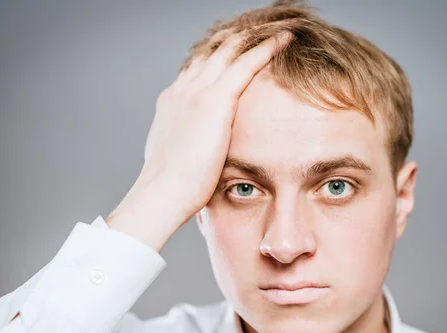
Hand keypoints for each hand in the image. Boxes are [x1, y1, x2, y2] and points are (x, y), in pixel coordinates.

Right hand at [106, 31, 291, 250]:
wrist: (163, 192)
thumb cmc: (172, 184)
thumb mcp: (176, 153)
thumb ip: (188, 139)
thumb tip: (198, 146)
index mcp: (174, 99)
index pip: (200, 65)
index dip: (222, 53)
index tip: (241, 47)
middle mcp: (184, 87)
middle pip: (215, 49)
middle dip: (240, 36)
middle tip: (264, 27)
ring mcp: (197, 91)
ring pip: (231, 48)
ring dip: (257, 34)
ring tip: (279, 26)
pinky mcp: (215, 100)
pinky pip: (246, 63)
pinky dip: (266, 47)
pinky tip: (284, 39)